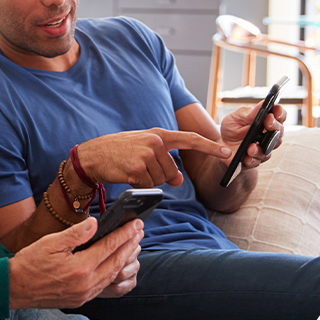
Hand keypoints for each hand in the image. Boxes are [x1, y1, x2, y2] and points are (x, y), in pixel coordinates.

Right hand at [8, 217, 144, 308]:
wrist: (15, 288)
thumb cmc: (30, 262)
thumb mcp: (50, 243)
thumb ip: (75, 233)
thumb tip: (95, 223)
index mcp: (80, 267)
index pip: (110, 246)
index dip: (125, 233)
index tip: (137, 223)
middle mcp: (86, 283)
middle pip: (116, 261)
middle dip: (130, 245)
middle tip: (140, 231)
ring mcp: (85, 294)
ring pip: (113, 275)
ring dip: (126, 259)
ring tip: (133, 245)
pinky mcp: (81, 299)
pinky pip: (104, 285)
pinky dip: (114, 273)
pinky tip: (117, 265)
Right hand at [77, 129, 230, 187]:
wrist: (92, 156)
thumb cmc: (117, 152)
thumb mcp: (143, 151)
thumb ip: (163, 161)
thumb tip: (178, 180)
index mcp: (158, 134)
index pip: (190, 139)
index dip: (210, 147)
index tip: (227, 152)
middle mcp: (155, 142)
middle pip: (171, 171)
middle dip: (159, 176)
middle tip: (139, 168)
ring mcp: (146, 155)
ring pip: (160, 180)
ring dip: (147, 181)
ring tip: (131, 169)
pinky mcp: (137, 168)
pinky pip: (147, 185)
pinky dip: (138, 185)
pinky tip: (126, 175)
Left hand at [220, 103, 286, 168]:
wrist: (221, 144)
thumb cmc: (232, 127)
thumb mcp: (237, 117)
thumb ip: (250, 112)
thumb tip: (263, 103)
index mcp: (266, 121)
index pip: (279, 115)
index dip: (280, 113)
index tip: (276, 110)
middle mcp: (269, 135)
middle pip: (279, 132)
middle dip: (274, 126)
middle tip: (267, 122)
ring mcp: (263, 148)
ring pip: (269, 149)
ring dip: (261, 148)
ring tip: (251, 146)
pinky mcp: (255, 160)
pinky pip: (257, 161)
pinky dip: (252, 160)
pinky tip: (246, 158)